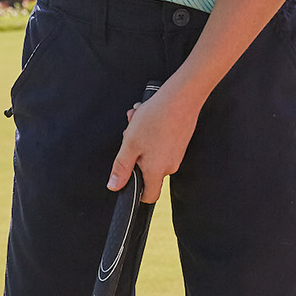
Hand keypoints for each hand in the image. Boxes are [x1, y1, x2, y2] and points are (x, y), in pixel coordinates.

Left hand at [106, 84, 202, 203]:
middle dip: (134, 152)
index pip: (149, 196)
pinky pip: (160, 143)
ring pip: (151, 152)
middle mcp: (170, 166)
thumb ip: (121, 167)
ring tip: (137, 119)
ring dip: (140, 138)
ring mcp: (176, 154)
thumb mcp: (130, 144)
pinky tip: (147, 116)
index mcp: (157, 171)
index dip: (137, 192)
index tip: (128, 178)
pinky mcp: (179, 142)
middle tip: (129, 133)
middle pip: (147, 169)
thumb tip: (114, 186)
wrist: (182, 98)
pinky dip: (151, 132)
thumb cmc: (155, 120)